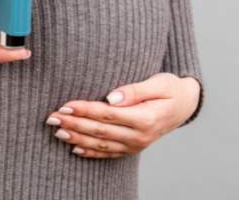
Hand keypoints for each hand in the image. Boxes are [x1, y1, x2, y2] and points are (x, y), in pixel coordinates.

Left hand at [45, 73, 200, 157]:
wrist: (186, 105)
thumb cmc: (172, 89)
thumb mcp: (159, 83)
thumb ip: (135, 90)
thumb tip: (112, 97)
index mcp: (145, 119)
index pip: (107, 114)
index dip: (84, 110)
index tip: (65, 105)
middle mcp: (140, 136)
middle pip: (100, 131)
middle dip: (74, 124)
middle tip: (52, 118)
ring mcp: (136, 145)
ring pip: (100, 145)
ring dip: (77, 138)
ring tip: (57, 131)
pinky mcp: (133, 148)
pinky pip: (108, 154)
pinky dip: (90, 152)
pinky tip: (74, 148)